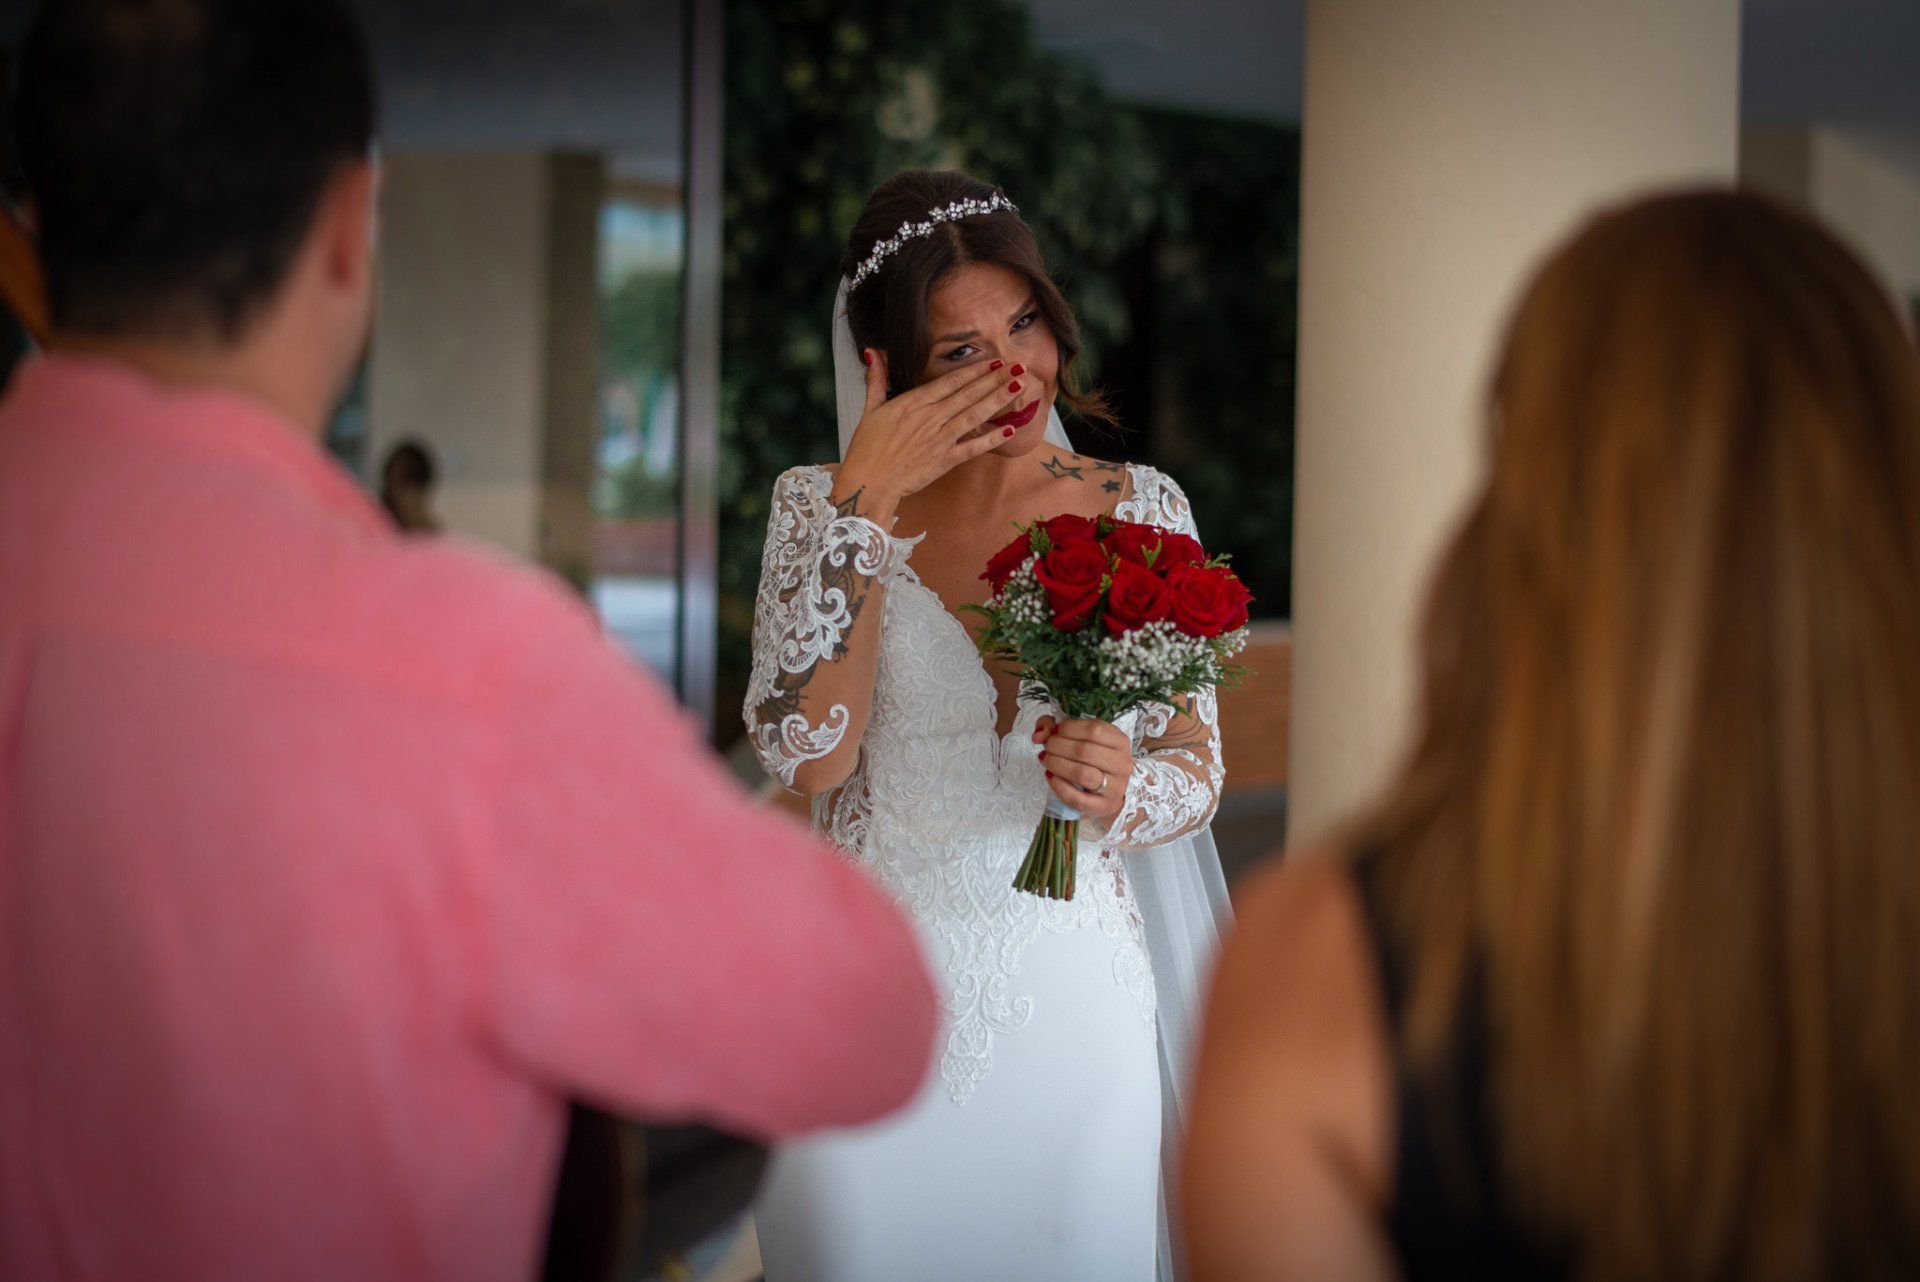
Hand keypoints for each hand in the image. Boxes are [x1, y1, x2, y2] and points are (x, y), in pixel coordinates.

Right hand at [833, 350, 1023, 520]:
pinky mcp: (944, 460)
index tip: (995, 361)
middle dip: (995, 379)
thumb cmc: (866, 448)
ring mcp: (939, 439)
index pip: (951, 381)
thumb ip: (876, 379)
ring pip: (974, 414)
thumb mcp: (870, 409)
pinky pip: (973, 447)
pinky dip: (991, 438)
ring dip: (998, 399)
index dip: (975, 370)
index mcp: (914, 403)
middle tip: (1019, 367)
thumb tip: (871, 352)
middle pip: (969, 394)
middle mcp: (931, 417)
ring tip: (1019, 386)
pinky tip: (1010, 429)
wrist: (868, 482)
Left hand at [1033, 716, 1132, 821]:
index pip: (1094, 729)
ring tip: (1046, 759)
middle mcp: (1122, 764)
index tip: (1053, 731)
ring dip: (1057, 764)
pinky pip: (1077, 798)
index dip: (1068, 728)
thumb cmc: (1091, 760)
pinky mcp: (1104, 807)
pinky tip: (1050, 776)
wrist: (1105, 793)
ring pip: (1082, 773)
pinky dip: (1059, 786)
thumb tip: (1038, 735)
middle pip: (1085, 750)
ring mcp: (1115, 788)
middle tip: (1047, 747)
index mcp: (1120, 742)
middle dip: (1058, 746)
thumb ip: (1054, 727)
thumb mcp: (1078, 737)